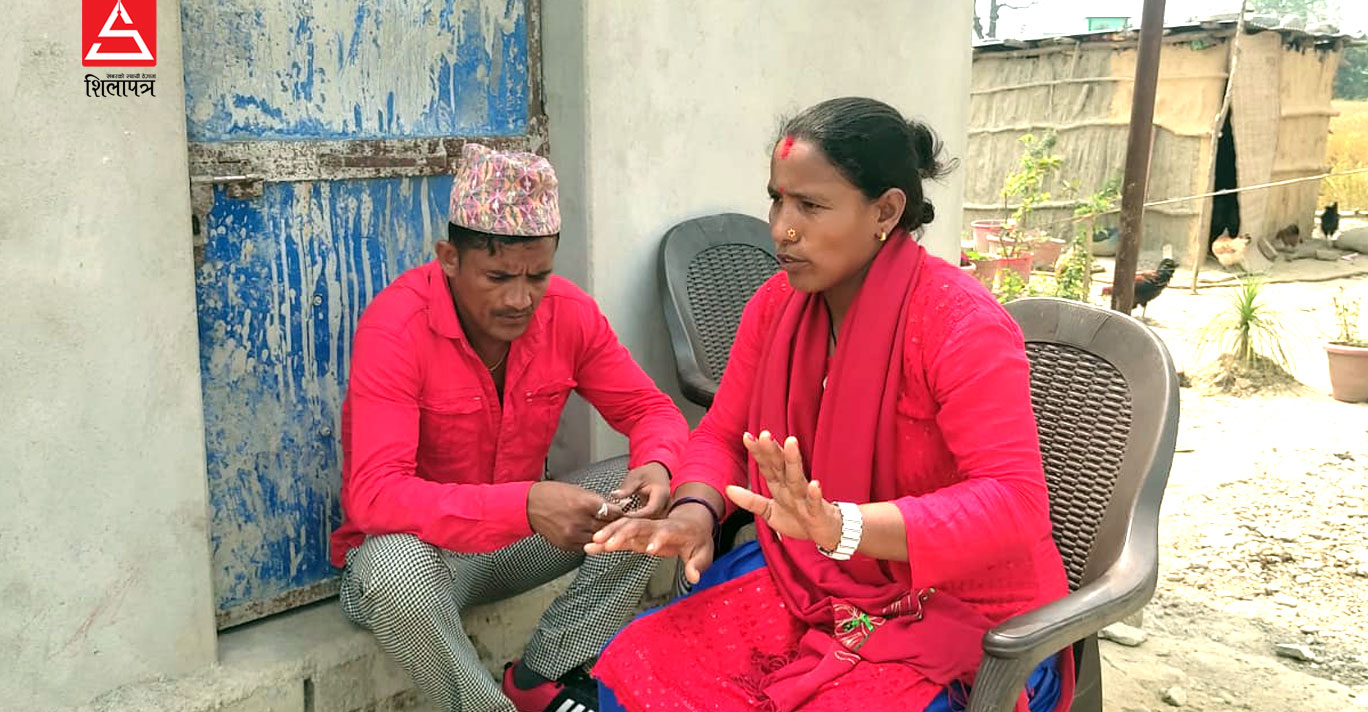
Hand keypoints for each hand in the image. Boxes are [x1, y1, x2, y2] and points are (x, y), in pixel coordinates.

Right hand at [528, 481, 621, 551]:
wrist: (530, 505)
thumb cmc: (554, 494)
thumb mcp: (579, 491)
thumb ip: (599, 501)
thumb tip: (617, 506)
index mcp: (585, 504)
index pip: (613, 513)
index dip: (620, 513)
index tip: (623, 513)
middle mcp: (580, 521)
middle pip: (608, 528)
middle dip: (615, 525)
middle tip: (620, 524)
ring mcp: (573, 535)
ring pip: (599, 540)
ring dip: (604, 536)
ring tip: (607, 531)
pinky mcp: (566, 545)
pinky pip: (586, 546)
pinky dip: (591, 541)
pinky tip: (592, 536)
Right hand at [585, 508, 715, 583]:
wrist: (691, 523)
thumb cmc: (697, 540)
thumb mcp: (703, 553)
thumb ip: (698, 565)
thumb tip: (694, 577)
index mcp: (673, 530)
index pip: (664, 532)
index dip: (657, 539)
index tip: (649, 550)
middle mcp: (656, 526)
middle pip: (637, 526)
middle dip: (623, 533)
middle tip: (608, 545)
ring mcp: (644, 529)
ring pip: (624, 526)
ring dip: (609, 533)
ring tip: (592, 543)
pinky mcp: (636, 536)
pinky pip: (618, 535)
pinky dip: (605, 540)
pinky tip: (590, 547)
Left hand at [610, 462, 670, 518]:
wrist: (658, 472)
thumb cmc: (648, 473)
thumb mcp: (636, 476)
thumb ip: (627, 487)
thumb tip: (615, 495)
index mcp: (661, 494)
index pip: (650, 509)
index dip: (637, 516)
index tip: (624, 516)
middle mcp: (665, 504)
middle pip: (652, 520)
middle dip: (636, 523)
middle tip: (620, 522)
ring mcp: (664, 511)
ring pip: (652, 523)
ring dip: (638, 524)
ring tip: (623, 523)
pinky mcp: (660, 514)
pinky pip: (651, 522)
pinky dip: (640, 523)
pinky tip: (629, 522)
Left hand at [729, 431, 841, 549]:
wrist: (824, 533)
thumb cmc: (798, 518)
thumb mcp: (769, 511)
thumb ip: (749, 500)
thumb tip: (727, 489)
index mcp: (779, 485)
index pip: (767, 465)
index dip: (757, 452)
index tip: (747, 436)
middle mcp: (791, 487)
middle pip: (781, 465)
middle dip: (773, 450)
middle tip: (765, 434)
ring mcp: (804, 497)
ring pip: (797, 477)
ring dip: (794, 460)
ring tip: (791, 443)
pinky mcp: (817, 511)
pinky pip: (815, 502)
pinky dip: (814, 494)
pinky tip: (814, 484)